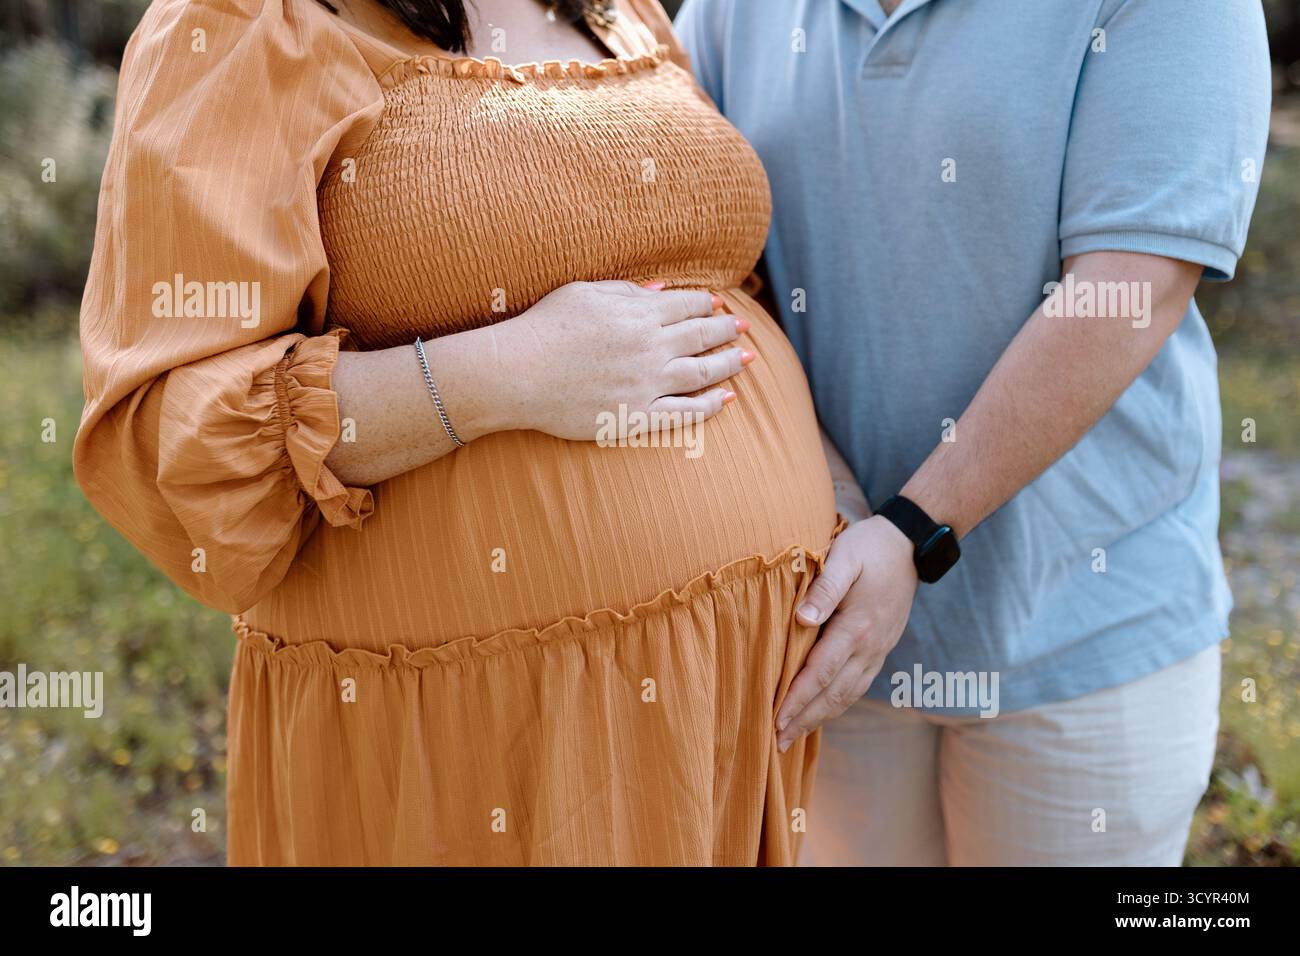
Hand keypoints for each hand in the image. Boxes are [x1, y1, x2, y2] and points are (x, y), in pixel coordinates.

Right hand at [493, 280, 752, 439]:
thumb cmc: (544, 328)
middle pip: (702, 336)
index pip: (688, 305)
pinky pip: (683, 413)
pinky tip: (725, 399)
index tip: (719, 305)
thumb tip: (663, 290)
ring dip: (729, 364)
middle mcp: (650, 347)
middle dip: (728, 329)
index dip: (708, 304)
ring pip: (702, 373)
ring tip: (748, 358)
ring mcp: (646, 384)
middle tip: (744, 328)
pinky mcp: (636, 416)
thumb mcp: (584, 292)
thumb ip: (627, 290)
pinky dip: (709, 405)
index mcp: (638, 312)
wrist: (517, 373)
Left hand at [775, 515, 917, 750]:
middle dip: (804, 719)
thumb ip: (824, 588)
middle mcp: (870, 646)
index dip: (797, 698)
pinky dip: (837, 704)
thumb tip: (801, 619)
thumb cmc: (869, 547)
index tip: (775, 719)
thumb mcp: (844, 557)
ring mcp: (878, 650)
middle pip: (833, 693)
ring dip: (820, 717)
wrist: (909, 545)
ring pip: (847, 695)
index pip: (820, 672)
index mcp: (857, 626)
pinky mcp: (881, 649)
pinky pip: (858, 685)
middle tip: (776, 742)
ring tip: (793, 736)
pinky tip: (821, 712)